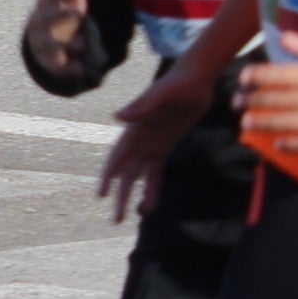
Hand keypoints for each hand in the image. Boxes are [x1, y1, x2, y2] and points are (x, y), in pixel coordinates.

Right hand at [22, 0, 91, 81]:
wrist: (39, 39)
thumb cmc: (56, 13)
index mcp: (44, 4)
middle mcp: (39, 23)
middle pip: (46, 18)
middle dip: (61, 15)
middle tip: (80, 12)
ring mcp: (42, 43)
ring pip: (50, 44)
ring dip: (66, 43)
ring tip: (82, 44)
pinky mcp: (49, 60)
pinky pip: (56, 65)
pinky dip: (68, 67)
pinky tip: (80, 68)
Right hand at [98, 56, 217, 222]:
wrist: (196, 80)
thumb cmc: (177, 83)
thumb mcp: (160, 93)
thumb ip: (140, 106)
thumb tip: (117, 117)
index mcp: (134, 128)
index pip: (117, 156)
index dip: (108, 175)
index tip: (101, 194)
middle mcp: (139, 139)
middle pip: (126, 173)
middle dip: (120, 195)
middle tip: (116, 219)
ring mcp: (152, 144)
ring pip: (139, 176)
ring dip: (134, 195)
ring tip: (132, 217)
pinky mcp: (165, 147)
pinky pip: (156, 172)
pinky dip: (152, 188)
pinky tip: (151, 206)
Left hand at [235, 30, 297, 150]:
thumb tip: (283, 38)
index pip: (286, 75)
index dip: (261, 76)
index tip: (243, 77)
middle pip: (285, 101)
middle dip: (257, 100)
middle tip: (235, 101)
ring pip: (295, 123)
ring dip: (268, 123)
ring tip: (246, 122)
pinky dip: (297, 145)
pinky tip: (279, 144)